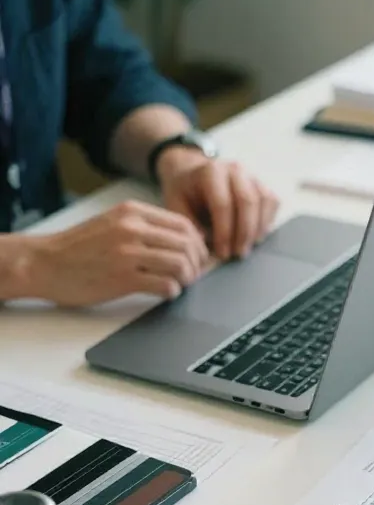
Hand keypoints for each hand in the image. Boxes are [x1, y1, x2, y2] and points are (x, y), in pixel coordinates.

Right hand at [22, 201, 208, 305]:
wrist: (44, 263)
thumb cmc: (79, 247)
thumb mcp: (113, 222)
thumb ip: (145, 227)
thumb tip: (185, 240)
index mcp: (132, 212)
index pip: (184, 225)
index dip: (198, 244)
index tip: (199, 256)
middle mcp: (131, 229)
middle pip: (187, 245)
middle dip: (197, 263)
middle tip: (193, 274)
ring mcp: (127, 254)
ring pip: (181, 265)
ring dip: (187, 278)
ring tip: (179, 283)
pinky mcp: (123, 278)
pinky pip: (165, 285)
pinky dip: (172, 291)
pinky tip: (166, 292)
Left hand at [158, 150, 279, 260]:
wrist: (193, 174)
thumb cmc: (185, 193)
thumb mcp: (177, 206)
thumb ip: (189, 225)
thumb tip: (206, 246)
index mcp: (210, 171)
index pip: (222, 204)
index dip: (224, 232)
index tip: (222, 253)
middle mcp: (234, 169)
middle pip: (247, 201)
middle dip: (244, 232)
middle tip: (238, 254)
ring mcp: (251, 174)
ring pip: (264, 202)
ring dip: (258, 229)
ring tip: (247, 247)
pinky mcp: (262, 183)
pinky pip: (273, 202)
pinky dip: (268, 221)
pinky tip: (256, 236)